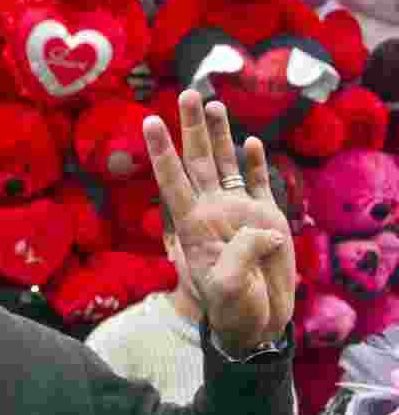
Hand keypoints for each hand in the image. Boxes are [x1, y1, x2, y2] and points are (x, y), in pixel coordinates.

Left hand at [143, 90, 295, 356]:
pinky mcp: (264, 219)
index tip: (148, 121)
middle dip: (190, 127)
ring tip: (211, 104)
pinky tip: (250, 142)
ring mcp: (237, 213)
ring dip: (218, 135)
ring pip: (224, 164)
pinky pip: (257, 184)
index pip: (172, 180)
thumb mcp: (230, 288)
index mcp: (193, 225)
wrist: (256, 322)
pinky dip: (254, 163)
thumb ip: (242, 256)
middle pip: (196, 161)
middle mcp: (211, 211)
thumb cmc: (234, 309)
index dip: (161, 151)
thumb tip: (266, 230)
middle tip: (186, 92)